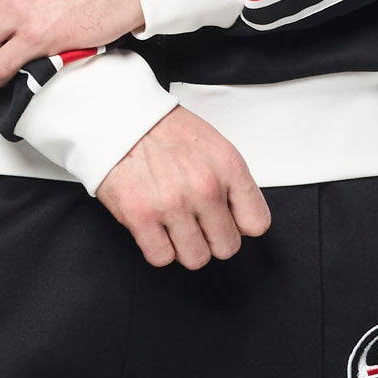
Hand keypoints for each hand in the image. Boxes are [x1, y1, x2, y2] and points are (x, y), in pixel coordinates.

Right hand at [95, 107, 272, 270]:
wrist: (120, 119)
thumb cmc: (164, 130)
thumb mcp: (214, 146)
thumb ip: (232, 182)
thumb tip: (239, 220)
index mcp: (228, 167)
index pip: (256, 223)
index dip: (239, 225)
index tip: (227, 220)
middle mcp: (204, 188)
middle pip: (227, 247)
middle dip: (212, 239)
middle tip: (197, 224)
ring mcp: (173, 205)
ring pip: (196, 258)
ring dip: (185, 247)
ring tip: (174, 226)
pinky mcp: (141, 217)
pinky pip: (161, 258)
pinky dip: (158, 249)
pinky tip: (155, 229)